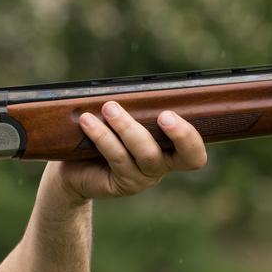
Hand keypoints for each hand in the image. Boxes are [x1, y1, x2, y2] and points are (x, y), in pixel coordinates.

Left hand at [58, 102, 207, 201]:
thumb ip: (137, 110)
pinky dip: (102, 136)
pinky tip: (88, 121)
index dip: (190, 136)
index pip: (195, 151)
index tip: (169, 114)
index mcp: (172, 150)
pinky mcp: (122, 184)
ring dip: (128, 127)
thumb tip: (137, 87)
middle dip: (178, 134)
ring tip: (109, 108)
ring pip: (145, 154)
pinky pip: (117, 158)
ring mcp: (143, 178)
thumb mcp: (125, 121)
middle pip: (184, 157)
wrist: (75, 168)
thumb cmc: (106, 137)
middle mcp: (162, 167)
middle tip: (163, 114)